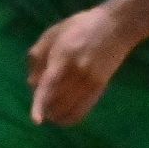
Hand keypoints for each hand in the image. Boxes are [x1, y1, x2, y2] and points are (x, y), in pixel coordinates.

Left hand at [28, 0, 143, 125]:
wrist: (116, 26)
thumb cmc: (80, 26)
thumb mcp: (52, 34)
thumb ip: (37, 57)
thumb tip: (32, 84)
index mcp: (63, 57)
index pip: (49, 86)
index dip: (41, 104)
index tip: (37, 121)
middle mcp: (78, 72)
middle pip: (58, 102)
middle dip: (46, 108)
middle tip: (41, 102)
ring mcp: (91, 80)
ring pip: (71, 109)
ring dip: (57, 115)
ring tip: (51, 111)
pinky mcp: (101, 86)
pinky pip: (84, 110)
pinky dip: (72, 118)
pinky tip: (64, 117)